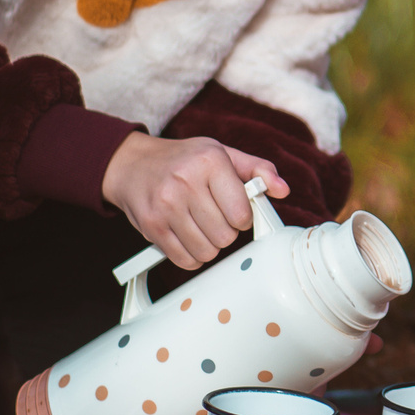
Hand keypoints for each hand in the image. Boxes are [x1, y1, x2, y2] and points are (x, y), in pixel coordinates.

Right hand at [103, 133, 284, 269]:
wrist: (132, 165)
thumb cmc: (184, 160)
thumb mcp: (222, 153)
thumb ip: (257, 170)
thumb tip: (283, 190)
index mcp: (210, 161)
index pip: (242, 213)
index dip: (243, 217)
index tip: (234, 210)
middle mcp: (186, 182)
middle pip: (226, 236)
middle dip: (225, 231)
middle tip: (214, 217)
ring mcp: (166, 206)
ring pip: (207, 252)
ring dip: (209, 245)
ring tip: (200, 225)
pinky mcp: (152, 226)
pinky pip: (185, 260)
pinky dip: (192, 255)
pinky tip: (187, 236)